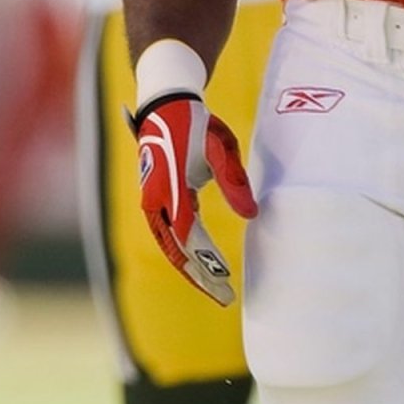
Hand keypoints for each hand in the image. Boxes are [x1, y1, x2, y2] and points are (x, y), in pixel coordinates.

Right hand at [132, 93, 256, 305]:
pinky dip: (184, 252)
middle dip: (200, 275)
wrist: (166, 105)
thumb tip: (252, 216)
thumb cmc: (196, 125)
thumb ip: (234, 182)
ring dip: (191, 268)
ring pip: (169, 246)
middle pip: (175, 250)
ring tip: (215, 288)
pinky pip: (168, 234)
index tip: (227, 279)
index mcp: (169, 190)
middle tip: (225, 297)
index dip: (206, 262)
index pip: (188, 237)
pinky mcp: (156, 201)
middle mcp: (154, 201)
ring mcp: (152, 202)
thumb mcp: (220, 149)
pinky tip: (203, 264)